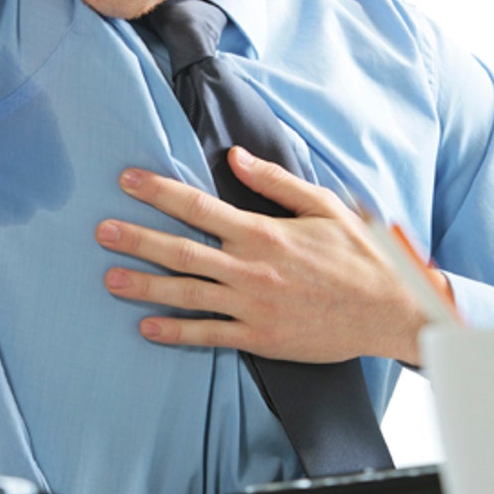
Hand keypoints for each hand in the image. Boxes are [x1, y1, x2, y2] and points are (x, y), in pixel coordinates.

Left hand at [95, 147, 443, 364]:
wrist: (392, 311)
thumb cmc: (361, 256)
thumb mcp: (324, 206)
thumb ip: (275, 182)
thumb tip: (236, 156)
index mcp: (263, 233)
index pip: (198, 207)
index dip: (158, 192)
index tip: (127, 180)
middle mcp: (250, 269)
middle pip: (180, 250)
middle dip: (136, 238)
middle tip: (101, 231)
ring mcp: (252, 306)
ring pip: (185, 294)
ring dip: (143, 285)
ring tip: (109, 278)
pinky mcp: (259, 337)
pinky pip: (208, 334)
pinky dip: (175, 331)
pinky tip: (146, 327)